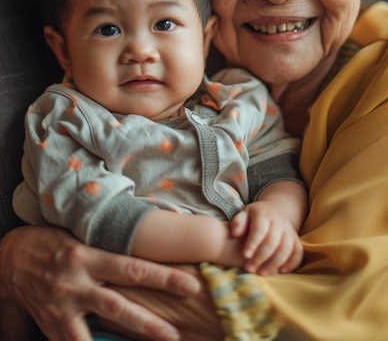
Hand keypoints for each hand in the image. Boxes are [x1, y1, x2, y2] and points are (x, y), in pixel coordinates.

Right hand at [0, 225, 200, 340]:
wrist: (13, 258)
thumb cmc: (56, 242)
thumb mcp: (83, 236)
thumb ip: (112, 247)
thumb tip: (153, 246)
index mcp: (87, 255)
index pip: (131, 267)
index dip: (162, 278)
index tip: (189, 286)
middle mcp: (75, 281)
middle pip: (118, 304)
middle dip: (149, 322)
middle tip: (176, 333)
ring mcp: (62, 307)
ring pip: (95, 330)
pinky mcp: (51, 325)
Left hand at [230, 201, 303, 274]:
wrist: (273, 211)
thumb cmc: (253, 217)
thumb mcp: (244, 214)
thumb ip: (238, 222)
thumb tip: (235, 234)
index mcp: (264, 214)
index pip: (260, 229)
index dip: (253, 243)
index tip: (245, 256)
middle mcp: (279, 221)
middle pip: (272, 241)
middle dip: (260, 257)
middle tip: (249, 269)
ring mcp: (289, 231)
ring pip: (285, 248)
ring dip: (274, 263)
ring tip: (261, 273)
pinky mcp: (296, 240)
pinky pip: (298, 252)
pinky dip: (291, 263)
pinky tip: (280, 272)